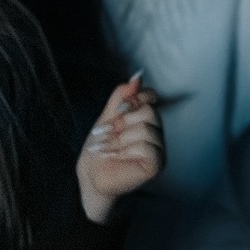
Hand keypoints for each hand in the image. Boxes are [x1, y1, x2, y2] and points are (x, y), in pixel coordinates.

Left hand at [77, 74, 162, 223]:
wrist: (91, 173)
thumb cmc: (100, 147)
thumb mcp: (108, 116)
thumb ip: (122, 96)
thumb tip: (137, 77)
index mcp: (146, 118)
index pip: (151, 96)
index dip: (134, 99)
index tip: (118, 110)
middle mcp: (156, 132)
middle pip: (149, 112)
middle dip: (123, 122)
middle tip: (108, 133)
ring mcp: (159, 149)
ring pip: (146, 130)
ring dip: (120, 139)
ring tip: (108, 148)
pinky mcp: (157, 165)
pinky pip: (146, 148)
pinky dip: (126, 151)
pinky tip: (117, 157)